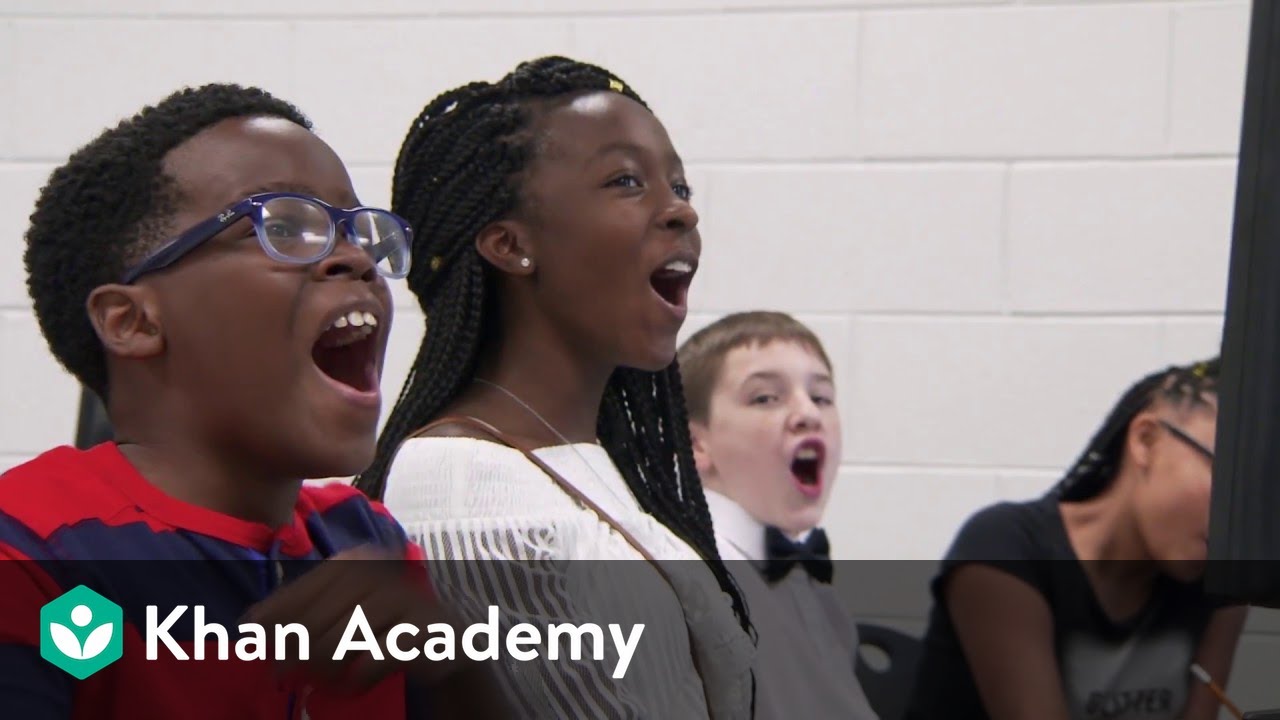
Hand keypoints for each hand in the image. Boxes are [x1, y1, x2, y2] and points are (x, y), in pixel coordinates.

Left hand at [243, 545, 462, 690]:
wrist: (441, 636)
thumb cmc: (379, 623)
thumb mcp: (337, 610)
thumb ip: (297, 611)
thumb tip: (248, 623)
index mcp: (351, 562)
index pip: (297, 595)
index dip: (274, 623)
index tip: (258, 646)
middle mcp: (376, 573)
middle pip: (314, 623)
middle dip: (299, 654)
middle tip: (290, 675)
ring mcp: (401, 599)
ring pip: (340, 642)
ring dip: (328, 669)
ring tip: (326, 679)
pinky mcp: (421, 630)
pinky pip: (374, 660)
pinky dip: (360, 678)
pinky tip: (358, 682)